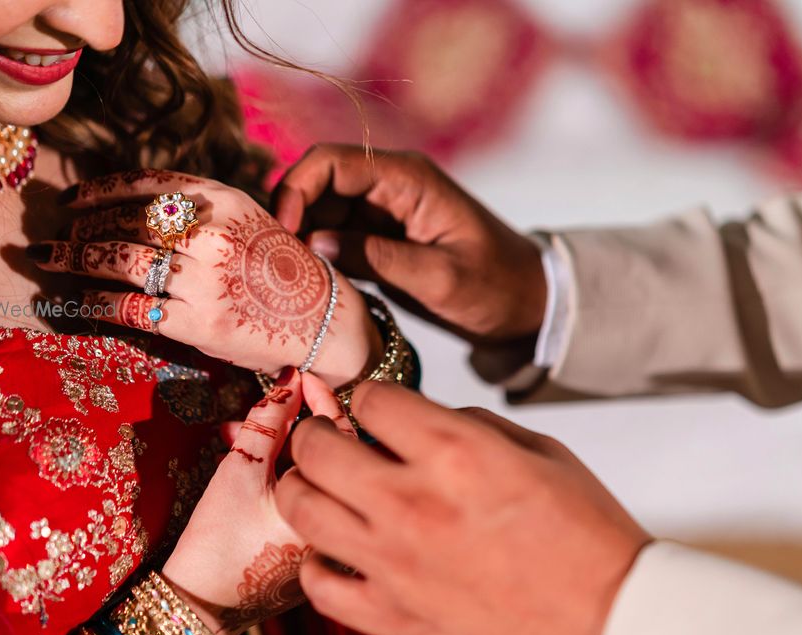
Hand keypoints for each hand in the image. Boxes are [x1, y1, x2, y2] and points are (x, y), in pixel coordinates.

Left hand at [32, 169, 381, 386]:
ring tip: (50, 260)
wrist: (322, 318)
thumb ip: (199, 209)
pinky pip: (131, 306)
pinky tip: (81, 301)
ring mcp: (205, 279)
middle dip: (81, 229)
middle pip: (127, 222)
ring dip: (76, 259)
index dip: (100, 189)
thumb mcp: (247, 220)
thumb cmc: (280, 270)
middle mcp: (213, 233)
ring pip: (121, 260)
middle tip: (53, 237)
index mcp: (224, 200)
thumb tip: (130, 208)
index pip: (147, 185)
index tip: (70, 198)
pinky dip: (98, 303)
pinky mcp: (199, 322)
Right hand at [161, 368, 357, 634]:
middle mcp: (342, 525)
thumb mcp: (240, 469)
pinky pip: (309, 496)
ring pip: (316, 474)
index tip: (302, 379)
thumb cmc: (217, 542)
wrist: (200, 603)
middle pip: (334, 454)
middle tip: (276, 402)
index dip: (322, 400)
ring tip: (238, 433)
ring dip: (282, 446)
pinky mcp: (313, 547)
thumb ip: (267, 420)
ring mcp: (330, 538)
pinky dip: (283, 473)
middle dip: (300, 421)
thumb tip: (289, 383)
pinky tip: (248, 461)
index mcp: (334, 508)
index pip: (342, 437)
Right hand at [273, 145, 546, 342]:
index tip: (283, 233)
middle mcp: (389, 188)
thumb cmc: (496, 287)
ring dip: (300, 240)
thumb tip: (313, 242)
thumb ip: (378, 258)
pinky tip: (306, 285)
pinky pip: (335, 238)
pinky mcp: (380, 241)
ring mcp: (382, 214)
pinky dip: (317, 257)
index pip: (332, 163)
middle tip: (274, 263)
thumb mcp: (440, 278)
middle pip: (318, 185)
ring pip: (321, 213)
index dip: (297, 189)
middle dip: (290, 217)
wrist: (527, 304)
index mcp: (407, 180)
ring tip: (285, 280)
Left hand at [275, 382, 650, 634]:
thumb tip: (421, 418)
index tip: (372, 407)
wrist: (608, 621)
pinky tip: (337, 548)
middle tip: (326, 434)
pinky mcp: (392, 617)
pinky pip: (318, 583)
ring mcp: (395, 565)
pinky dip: (317, 560)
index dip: (370, 396)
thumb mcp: (542, 451)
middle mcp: (414, 503)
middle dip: (316, 431)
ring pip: (302, 509)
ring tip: (318, 484)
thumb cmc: (586, 538)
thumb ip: (471, 424)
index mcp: (457, 454)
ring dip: (302, 486)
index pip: (372, 398)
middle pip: (317, 448)